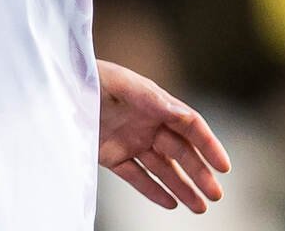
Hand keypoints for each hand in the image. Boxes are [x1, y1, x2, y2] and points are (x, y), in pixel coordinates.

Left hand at [97, 60, 229, 212]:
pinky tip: (170, 203)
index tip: (224, 167)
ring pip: (163, 169)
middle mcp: (149, 123)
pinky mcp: (112, 156)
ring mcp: (132, 141)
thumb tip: (183, 115)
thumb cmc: (94, 78)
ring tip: (199, 206)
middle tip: (216, 195)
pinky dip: (152, 190)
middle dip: (200, 173)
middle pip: (181, 152)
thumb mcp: (125, 85)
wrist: (60, 87)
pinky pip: (136, 177)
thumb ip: (154, 101)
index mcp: (157, 103)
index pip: (191, 126)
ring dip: (182, 187)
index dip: (209, 146)